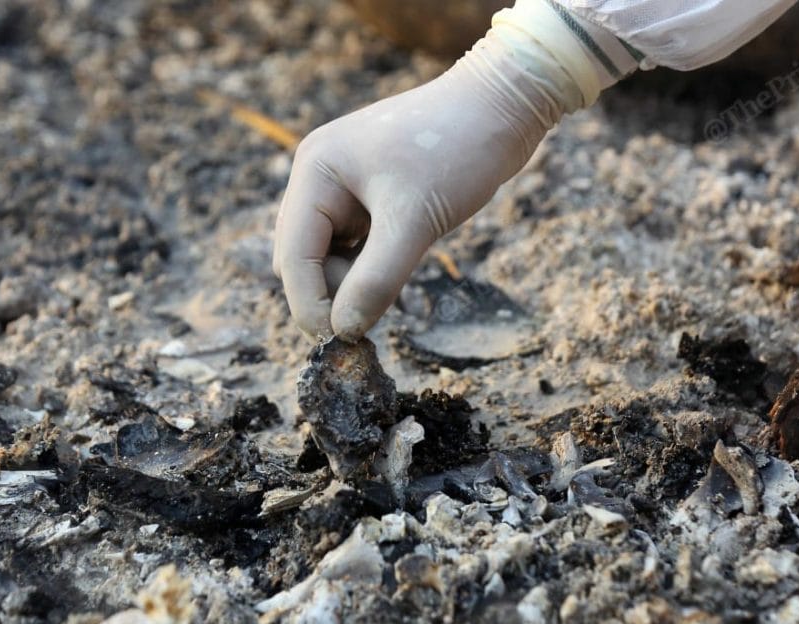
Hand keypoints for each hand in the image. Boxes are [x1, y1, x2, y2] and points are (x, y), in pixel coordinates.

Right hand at [272, 3, 594, 340]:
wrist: (505, 105)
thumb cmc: (457, 151)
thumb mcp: (414, 221)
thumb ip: (376, 280)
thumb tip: (344, 331)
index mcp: (316, 172)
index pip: (293, 255)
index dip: (310, 304)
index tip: (340, 343)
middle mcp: (320, 177)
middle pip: (301, 259)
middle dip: (329, 292)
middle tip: (372, 313)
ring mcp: (343, 186)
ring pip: (328, 256)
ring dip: (351, 282)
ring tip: (391, 288)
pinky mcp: (370, 195)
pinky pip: (354, 245)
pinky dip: (368, 268)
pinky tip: (396, 274)